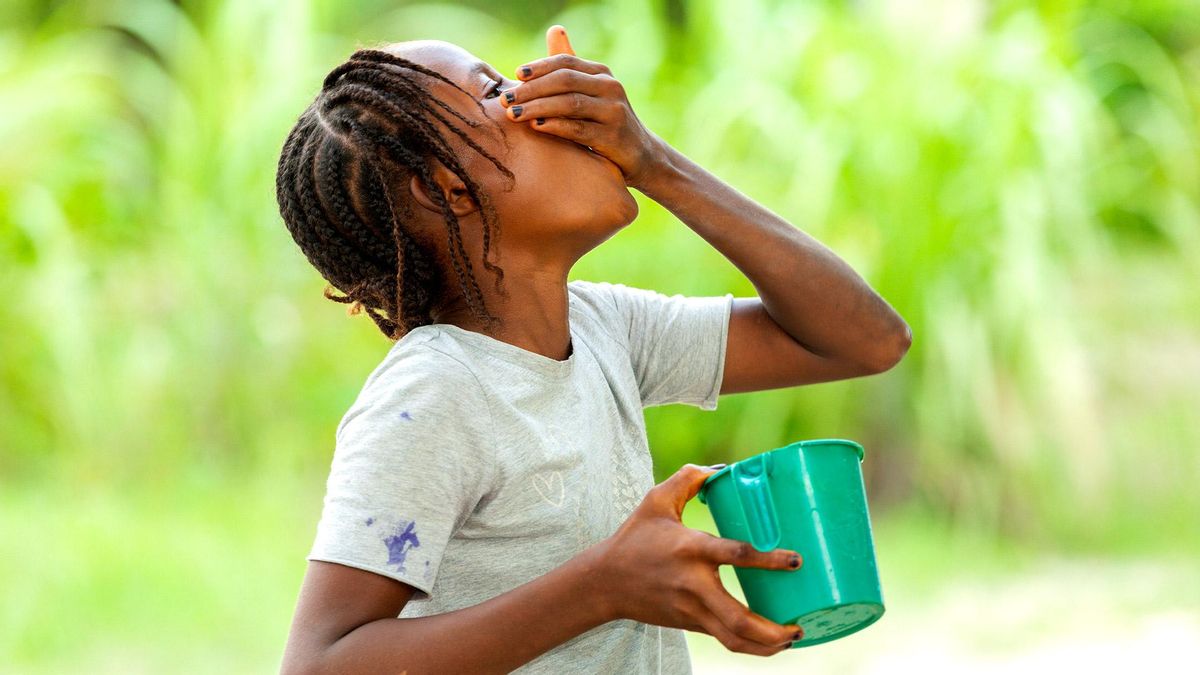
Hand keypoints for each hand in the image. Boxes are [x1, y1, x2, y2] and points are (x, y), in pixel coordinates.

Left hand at [501, 25, 666, 190]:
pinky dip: (556, 126)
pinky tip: (536, 126)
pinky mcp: (613, 136)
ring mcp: (613, 111)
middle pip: (564, 81)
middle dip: (531, 89)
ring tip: (513, 114)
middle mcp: (610, 87)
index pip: (565, 62)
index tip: (515, 75)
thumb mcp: (591, 92)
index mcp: (601, 73)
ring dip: (538, 107)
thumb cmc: (605, 122)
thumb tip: (555, 30)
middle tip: (505, 99)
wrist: (639, 154)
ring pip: (570, 103)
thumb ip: (570, 68)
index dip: (539, 67)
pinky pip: (579, 128)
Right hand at [592, 463, 804, 655]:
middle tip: (799, 626)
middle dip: (771, 630)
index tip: (796, 561)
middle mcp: (693, 584)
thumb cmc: (634, 537)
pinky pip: (725, 639)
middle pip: (737, 618)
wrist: (605, 581)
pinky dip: (751, 646)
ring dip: (766, 646)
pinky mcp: (690, 623)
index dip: (768, 560)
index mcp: (690, 549)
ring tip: (792, 639)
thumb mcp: (656, 500)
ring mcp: (691, 610)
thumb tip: (722, 468)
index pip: (735, 555)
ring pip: (733, 639)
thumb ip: (688, 478)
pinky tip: (772, 642)